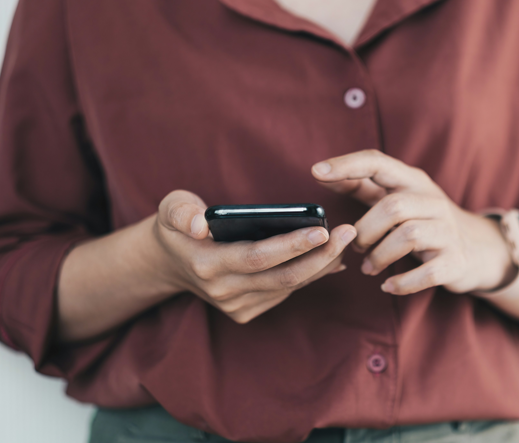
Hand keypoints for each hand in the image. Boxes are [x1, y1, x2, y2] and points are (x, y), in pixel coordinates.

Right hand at [152, 190, 356, 322]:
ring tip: (345, 242)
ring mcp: (235, 305)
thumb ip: (181, 212)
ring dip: (321, 266)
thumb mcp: (170, 207)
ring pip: (289, 287)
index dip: (292, 246)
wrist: (170, 262)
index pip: (257, 257)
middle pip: (282, 277)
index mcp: (206, 264)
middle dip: (320, 256)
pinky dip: (310, 275)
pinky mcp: (246, 311)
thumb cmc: (179, 225)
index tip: (322, 229)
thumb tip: (200, 224)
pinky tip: (330, 258)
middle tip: (348, 233)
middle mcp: (223, 290)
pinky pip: (286, 292)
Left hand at [312, 150, 515, 294]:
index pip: (378, 162)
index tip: (316, 171)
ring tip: (369, 267)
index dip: (347, 165)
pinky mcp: (454, 260)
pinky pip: (427, 272)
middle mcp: (432, 200)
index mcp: (412, 181)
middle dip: (366, 230)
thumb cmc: (423, 220)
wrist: (477, 249)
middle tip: (355, 247)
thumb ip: (362, 185)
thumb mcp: (397, 197)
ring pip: (408, 235)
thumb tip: (321, 173)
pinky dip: (402, 282)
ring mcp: (447, 230)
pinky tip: (388, 285)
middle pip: (393, 206)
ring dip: (379, 255)